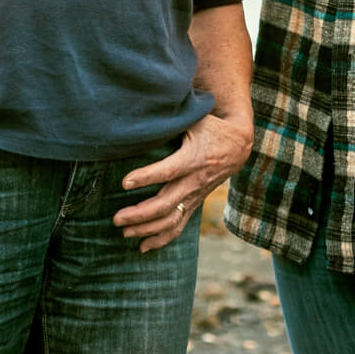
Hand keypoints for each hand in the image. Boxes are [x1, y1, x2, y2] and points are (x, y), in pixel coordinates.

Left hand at [112, 111, 252, 251]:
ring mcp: (195, 196)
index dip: (146, 177)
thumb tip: (145, 105)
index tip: (125, 182)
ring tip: (124, 232)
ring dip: (147, 229)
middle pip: (166, 204)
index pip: (166, 171)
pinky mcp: (195, 203)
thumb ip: (173, 116)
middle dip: (140, 214)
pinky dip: (161, 239)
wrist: (238, 146)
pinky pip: (179, 226)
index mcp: (192, 159)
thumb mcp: (195, 117)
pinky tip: (143, 247)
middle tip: (116, 218)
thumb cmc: (210, 127)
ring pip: (172, 220)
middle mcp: (194, 181)